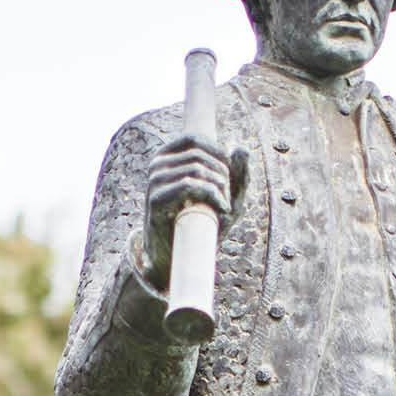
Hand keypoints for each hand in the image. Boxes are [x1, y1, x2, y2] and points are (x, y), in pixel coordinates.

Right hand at [142, 134, 231, 290]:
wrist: (178, 257)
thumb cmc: (203, 223)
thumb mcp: (227, 197)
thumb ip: (237, 173)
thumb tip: (241, 148)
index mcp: (168, 157)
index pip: (194, 139)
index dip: (218, 153)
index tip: (228, 177)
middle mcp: (157, 165)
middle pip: (199, 154)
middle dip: (222, 175)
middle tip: (228, 199)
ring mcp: (154, 181)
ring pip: (196, 168)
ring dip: (219, 187)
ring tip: (225, 207)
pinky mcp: (156, 200)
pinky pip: (189, 184)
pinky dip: (213, 195)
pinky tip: (222, 211)